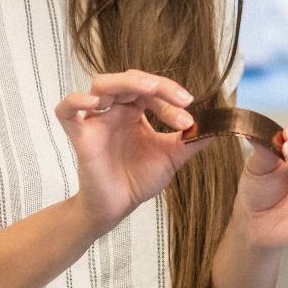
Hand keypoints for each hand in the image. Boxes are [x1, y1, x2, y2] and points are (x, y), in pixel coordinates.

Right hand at [55, 70, 203, 232]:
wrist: (116, 208)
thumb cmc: (138, 179)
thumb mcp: (172, 157)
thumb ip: (192, 140)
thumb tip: (220, 126)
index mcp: (134, 110)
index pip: (152, 91)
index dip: (172, 98)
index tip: (191, 118)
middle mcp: (114, 110)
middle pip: (129, 79)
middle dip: (157, 85)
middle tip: (181, 99)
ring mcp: (96, 120)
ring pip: (101, 84)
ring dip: (125, 83)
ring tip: (148, 90)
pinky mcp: (80, 136)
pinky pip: (67, 110)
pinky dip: (76, 101)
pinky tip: (95, 103)